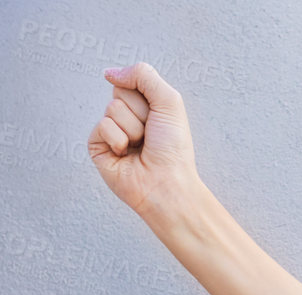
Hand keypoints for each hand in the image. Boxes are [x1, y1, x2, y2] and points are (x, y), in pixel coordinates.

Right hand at [87, 61, 201, 222]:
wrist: (166, 183)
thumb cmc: (173, 149)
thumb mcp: (169, 102)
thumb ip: (144, 75)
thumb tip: (109, 72)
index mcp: (145, 107)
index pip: (132, 81)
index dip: (148, 98)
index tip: (159, 119)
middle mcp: (127, 117)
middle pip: (120, 92)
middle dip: (140, 112)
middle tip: (150, 134)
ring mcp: (110, 131)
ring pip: (112, 108)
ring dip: (132, 128)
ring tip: (140, 147)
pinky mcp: (97, 145)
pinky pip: (102, 126)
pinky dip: (118, 140)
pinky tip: (126, 155)